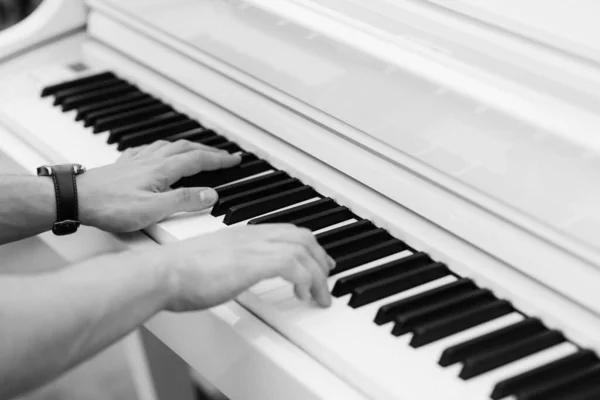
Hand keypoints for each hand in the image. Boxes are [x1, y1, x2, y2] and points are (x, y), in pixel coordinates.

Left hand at [77, 140, 240, 231]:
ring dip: (188, 145)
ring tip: (198, 148)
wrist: (76, 200)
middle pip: (186, 148)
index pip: (198, 160)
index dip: (218, 160)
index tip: (234, 160)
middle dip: (208, 150)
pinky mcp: (124, 165)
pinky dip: (162, 148)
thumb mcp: (153, 210)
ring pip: (168, 145)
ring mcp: (136, 160)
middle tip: (223, 154)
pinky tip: (158, 152)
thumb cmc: (110, 206)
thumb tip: (210, 195)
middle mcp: (151, 160)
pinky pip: (149, 149)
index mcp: (162, 170)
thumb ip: (184, 201)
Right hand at [151, 225, 335, 309]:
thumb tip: (233, 278)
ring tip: (319, 295)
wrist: (162, 272)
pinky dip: (306, 281)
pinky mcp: (253, 263)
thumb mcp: (210, 263)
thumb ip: (228, 265)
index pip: (286, 231)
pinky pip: (294, 265)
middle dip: (320, 258)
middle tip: (326, 277)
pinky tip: (302, 295)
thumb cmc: (176, 273)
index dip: (307, 245)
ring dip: (318, 275)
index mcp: (242, 234)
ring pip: (303, 250)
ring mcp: (253, 247)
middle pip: (302, 236)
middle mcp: (251, 236)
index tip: (316, 261)